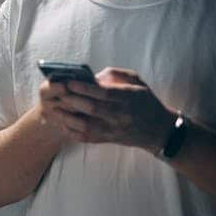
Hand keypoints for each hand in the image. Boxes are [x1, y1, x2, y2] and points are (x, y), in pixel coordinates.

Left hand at [38, 67, 175, 151]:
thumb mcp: (137, 82)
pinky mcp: (110, 140)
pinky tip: (63, 123)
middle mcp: (121, 116)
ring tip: (56, 108)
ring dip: (69, 117)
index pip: (104, 93)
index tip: (70, 82)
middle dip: (72, 100)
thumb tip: (92, 76)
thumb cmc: (145, 101)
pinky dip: (73, 132)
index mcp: (128, 99)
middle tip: (58, 92)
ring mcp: (114, 130)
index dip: (85, 88)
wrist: (160, 131)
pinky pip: (88, 138)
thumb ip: (115, 75)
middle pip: (92, 109)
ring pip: (87, 126)